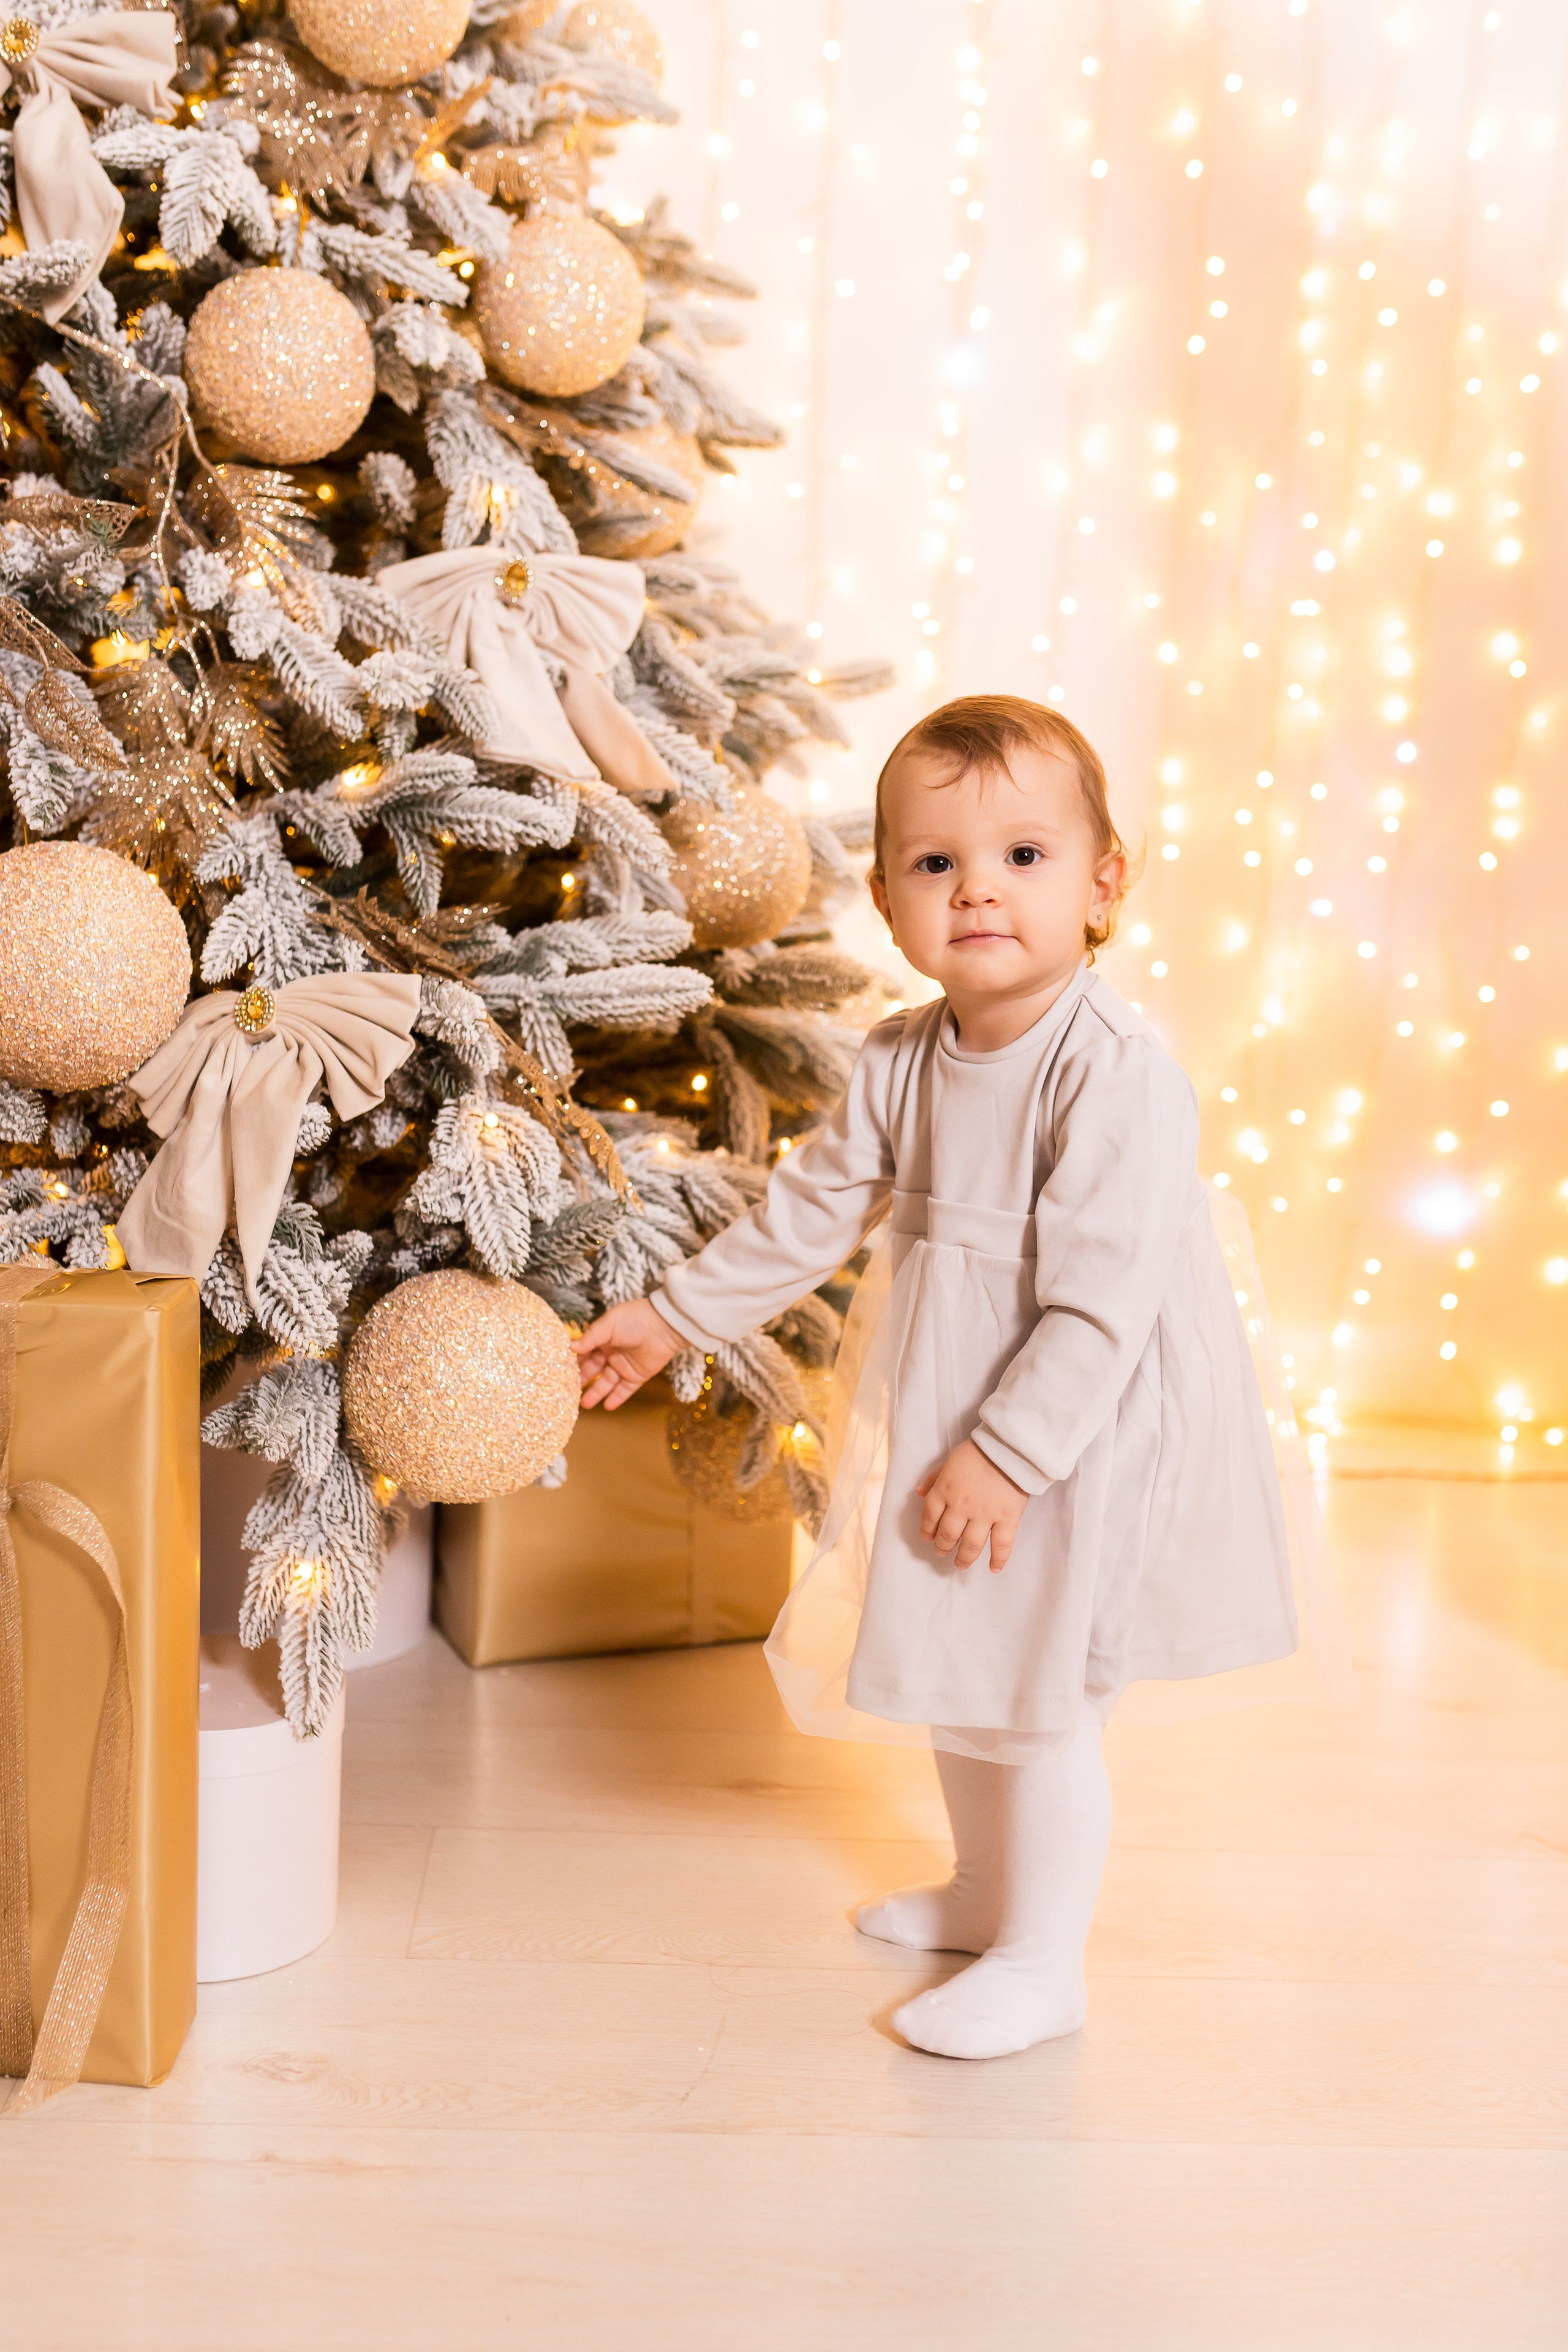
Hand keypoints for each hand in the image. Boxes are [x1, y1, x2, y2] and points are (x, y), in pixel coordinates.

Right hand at [571, 1296, 684, 1409]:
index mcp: (603, 1338)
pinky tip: (606, 1406)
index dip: (574, 1362)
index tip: (560, 1372)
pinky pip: (625, 1390)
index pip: (585, 1353)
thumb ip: (590, 1337)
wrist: (665, 1326)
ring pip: (607, 1383)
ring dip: (596, 1393)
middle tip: (568, 1392)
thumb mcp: (609, 1324)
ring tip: (584, 1405)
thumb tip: (571, 1347)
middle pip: (593, 1370)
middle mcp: (611, 1353)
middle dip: (581, 1381)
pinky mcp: (637, 1376)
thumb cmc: (635, 1319)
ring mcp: (624, 1365)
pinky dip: (616, 1398)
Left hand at [915, 1437, 1027, 1571]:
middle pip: (948, 1534)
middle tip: (943, 1552)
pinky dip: (999, 1559)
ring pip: (971, 1545)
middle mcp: (961, 1506)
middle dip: (943, 1547)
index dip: (927, 1530)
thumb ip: (934, 1478)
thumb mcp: (950, 1460)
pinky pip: (1002, 1544)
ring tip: (961, 1564)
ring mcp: (985, 1515)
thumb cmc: (979, 1450)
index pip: (930, 1516)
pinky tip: (994, 1568)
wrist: (1009, 1447)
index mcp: (945, 1490)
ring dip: (964, 1558)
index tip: (928, 1538)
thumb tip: (918, 1493)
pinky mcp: (1007, 1518)